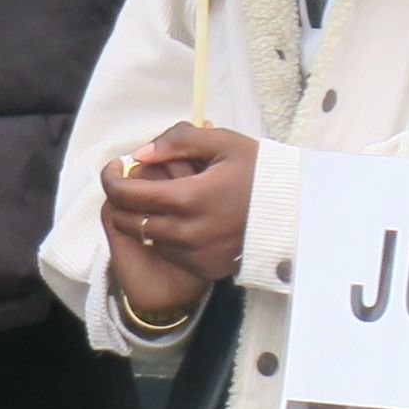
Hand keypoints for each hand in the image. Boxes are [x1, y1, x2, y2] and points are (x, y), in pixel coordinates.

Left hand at [99, 124, 256, 288]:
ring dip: (143, 219)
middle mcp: (187, 232)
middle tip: (135, 183)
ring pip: (146, 238)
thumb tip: (140, 154)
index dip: (110, 178)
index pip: (125, 194)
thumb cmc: (259, 172)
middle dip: (122, 200)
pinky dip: (165, 237)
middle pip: (128, 220)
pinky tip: (182, 219)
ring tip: (161, 199)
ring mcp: (196, 254)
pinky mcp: (206, 268)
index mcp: (188, 198)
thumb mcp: (223, 143)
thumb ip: (177, 141)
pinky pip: (169, 253)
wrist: (297, 212)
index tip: (115, 167)